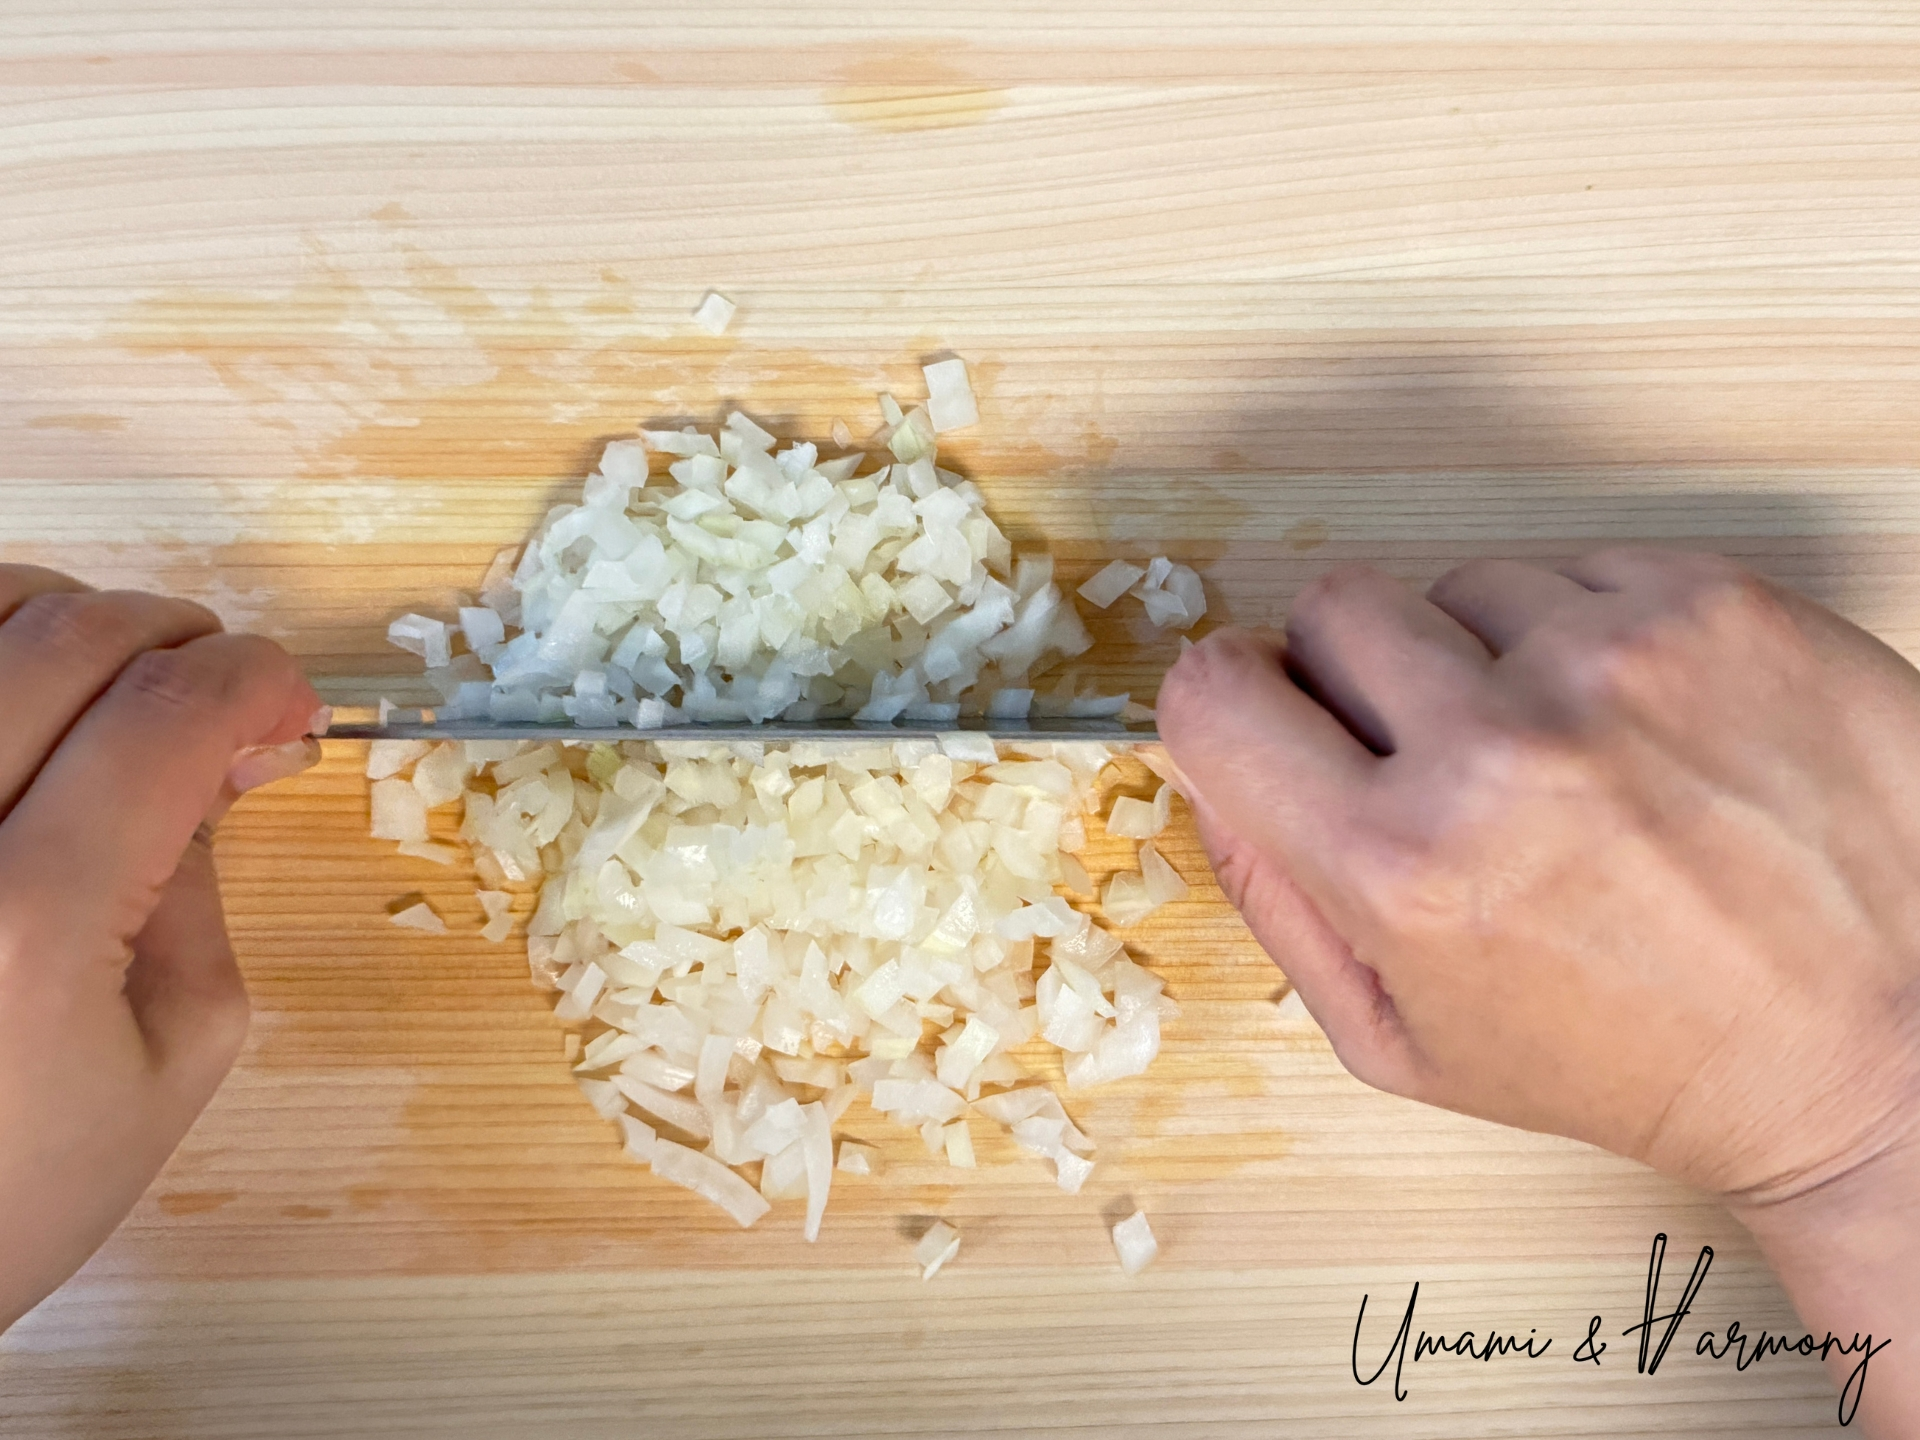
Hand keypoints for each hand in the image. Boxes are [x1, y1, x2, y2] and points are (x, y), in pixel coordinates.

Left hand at [0, 566, 323, 1329]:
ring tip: (115, 678)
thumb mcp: (175, 1053)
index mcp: (28, 923)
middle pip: (64, 637)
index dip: (257, 679)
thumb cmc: (15, 1187)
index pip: (167, 716)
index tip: (295, 707)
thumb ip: (200, 880)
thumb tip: (232, 752)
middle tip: (222, 688)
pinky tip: (23, 698)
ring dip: (66, 617)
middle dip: (176, 632)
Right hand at [1160, 548, 1919, 1433]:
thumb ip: (1277, 904)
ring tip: (1565, 756)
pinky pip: (1576, 571)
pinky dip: (1587, 637)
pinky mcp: (1716, 604)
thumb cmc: (1644, 1062)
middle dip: (1356, 674)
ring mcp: (1617, 658)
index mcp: (1406, 868)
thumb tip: (1211, 773)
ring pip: (1461, 584)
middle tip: (1432, 751)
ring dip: (1485, 657)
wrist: (1878, 1047)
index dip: (1228, 704)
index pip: (1215, 694)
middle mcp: (1505, 747)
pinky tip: (1639, 727)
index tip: (1267, 720)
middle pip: (1332, 608)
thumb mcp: (1408, 1044)